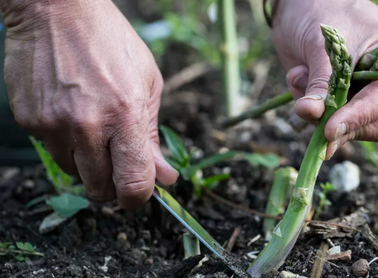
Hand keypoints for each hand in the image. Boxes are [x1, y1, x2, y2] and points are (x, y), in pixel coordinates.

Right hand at [2, 0, 177, 207]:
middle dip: (113, 184)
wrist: (56, 10)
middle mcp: (87, 125)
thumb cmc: (111, 42)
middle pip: (100, 189)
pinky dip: (65, 143)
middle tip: (118, 163)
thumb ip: (153, 136)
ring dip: (89, 163)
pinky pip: (52, 151)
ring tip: (94, 128)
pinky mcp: (30, 121)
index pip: (133, 183)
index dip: (138, 196)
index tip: (140, 192)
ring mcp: (54, 125)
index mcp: (125, 115)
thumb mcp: (148, 83)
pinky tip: (71, 113)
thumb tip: (164, 177)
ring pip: (75, 174)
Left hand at [271, 0, 377, 158]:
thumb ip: (321, 80)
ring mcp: (373, 96)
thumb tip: (311, 113)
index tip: (330, 130)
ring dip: (322, 116)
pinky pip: (333, 123)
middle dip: (348, 127)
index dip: (360, 117)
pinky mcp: (348, 105)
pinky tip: (298, 78)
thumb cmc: (324, 10)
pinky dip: (311, 111)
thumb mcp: (324, 44)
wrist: (302, 6)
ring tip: (299, 78)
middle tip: (318, 128)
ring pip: (358, 130)